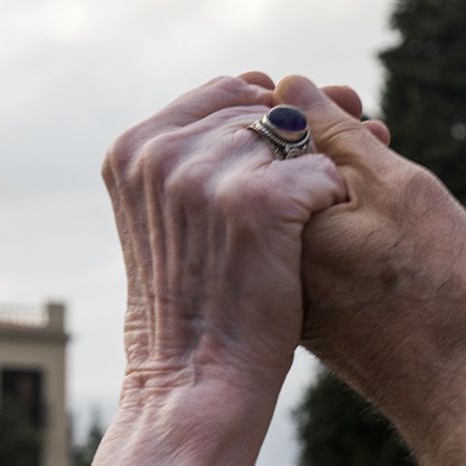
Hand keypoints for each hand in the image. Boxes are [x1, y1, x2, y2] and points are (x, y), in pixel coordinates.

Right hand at [104, 75, 347, 405]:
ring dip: (317, 175)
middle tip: (324, 183)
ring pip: (296, 140)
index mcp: (133, 149)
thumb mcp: (175, 216)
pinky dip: (332, 203)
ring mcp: (204, 174)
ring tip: (313, 223)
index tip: (295, 151)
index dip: (270, 115)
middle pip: (262, 111)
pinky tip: (320, 239)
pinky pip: (322, 172)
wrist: (197, 380)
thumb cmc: (200, 301)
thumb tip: (285, 85)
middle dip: (306, 138)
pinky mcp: (255, 201)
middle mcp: (162, 152)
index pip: (223, 92)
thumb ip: (203, 155)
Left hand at [274, 75, 465, 465]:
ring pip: (297, 207)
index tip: (363, 112)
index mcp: (273, 222)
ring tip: (388, 175)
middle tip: (381, 137)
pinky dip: (341, 222)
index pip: (269, 137)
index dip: (319, 110)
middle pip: (277, 173)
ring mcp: (282, 288)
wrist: (457, 391)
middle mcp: (263, 258)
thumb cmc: (437, 289)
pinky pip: (310, 245)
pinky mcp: (304, 310)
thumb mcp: (395, 189)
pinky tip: (384, 223)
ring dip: (338, 178)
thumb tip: (287, 86)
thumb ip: (333, 135)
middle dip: (327, 141)